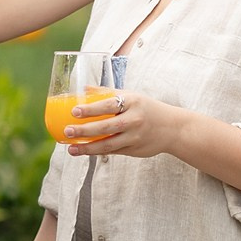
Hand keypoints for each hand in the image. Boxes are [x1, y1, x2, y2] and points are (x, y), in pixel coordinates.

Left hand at [62, 90, 178, 159]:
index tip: (74, 111)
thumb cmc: (147, 108)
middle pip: (106, 127)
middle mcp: (134, 120)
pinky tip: (85, 151)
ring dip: (88, 148)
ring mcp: (135, 137)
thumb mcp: (132, 96)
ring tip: (71, 149)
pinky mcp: (135, 151)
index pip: (109, 105)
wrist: (173, 128)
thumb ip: (108, 93)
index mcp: (133, 102)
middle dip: (85, 130)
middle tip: (67, 131)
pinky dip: (98, 152)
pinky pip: (113, 152)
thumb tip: (84, 88)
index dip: (91, 108)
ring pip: (108, 144)